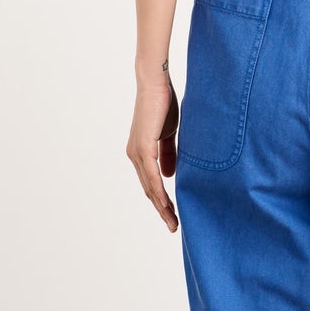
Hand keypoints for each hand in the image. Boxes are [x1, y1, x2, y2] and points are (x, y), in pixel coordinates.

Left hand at [127, 68, 180, 230]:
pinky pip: (151, 175)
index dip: (162, 201)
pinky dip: (159, 191)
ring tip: (173, 221)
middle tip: (174, 227)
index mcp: (141, 153)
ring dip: (162, 206)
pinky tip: (167, 204)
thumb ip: (169, 155)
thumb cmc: (163, 105)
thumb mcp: (169, 134)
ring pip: (150, 187)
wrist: (155, 84)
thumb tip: (170, 176)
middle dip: (162, 210)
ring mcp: (137, 152)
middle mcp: (135, 155)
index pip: (152, 184)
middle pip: (149, 191)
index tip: (174, 216)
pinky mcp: (142, 147)